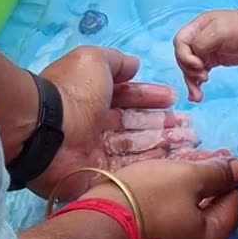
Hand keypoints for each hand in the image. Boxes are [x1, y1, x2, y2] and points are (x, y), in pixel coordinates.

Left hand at [37, 47, 223, 198]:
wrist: (46, 132)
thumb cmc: (72, 93)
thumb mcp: (93, 61)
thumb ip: (116, 61)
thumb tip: (135, 64)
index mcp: (92, 99)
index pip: (127, 98)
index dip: (150, 96)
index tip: (173, 98)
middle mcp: (95, 126)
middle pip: (135, 125)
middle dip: (163, 124)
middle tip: (188, 126)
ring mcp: (99, 154)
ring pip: (139, 148)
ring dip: (165, 143)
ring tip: (190, 141)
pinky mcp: (102, 177)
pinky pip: (134, 170)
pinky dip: (155, 165)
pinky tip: (176, 160)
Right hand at [82, 157, 237, 238]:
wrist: (90, 232)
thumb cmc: (143, 201)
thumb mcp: (184, 178)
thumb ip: (216, 174)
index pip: (233, 205)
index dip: (228, 180)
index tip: (219, 161)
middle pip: (211, 220)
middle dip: (207, 192)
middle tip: (194, 167)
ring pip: (188, 229)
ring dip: (185, 205)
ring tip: (171, 181)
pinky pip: (167, 238)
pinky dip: (167, 219)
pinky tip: (154, 202)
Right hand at [174, 10, 237, 102]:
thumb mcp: (220, 30)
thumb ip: (202, 42)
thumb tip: (195, 56)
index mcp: (196, 27)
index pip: (180, 42)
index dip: (185, 55)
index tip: (198, 65)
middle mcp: (197, 38)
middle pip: (183, 57)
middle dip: (189, 70)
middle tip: (204, 77)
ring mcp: (204, 51)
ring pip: (189, 69)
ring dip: (191, 82)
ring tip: (197, 96)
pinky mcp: (211, 62)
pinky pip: (198, 74)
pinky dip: (196, 85)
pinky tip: (196, 96)